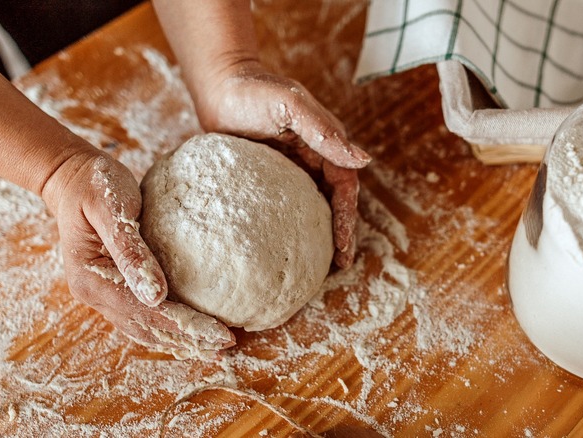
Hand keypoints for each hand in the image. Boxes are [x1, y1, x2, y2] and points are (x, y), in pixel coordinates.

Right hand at [42, 149, 234, 358]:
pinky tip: (191, 331)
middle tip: (226, 346)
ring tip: (213, 348)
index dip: (184, 325)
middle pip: (147, 328)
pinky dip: (167, 327)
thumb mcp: (111, 207)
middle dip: (187, 340)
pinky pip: (141, 316)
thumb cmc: (94, 184)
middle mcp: (94, 294)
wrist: (72, 178)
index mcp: (92, 278)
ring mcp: (101, 293)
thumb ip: (130, 250)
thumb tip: (156, 296)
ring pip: (143, 329)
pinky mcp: (112, 288)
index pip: (146, 312)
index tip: (220, 334)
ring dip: (179, 340)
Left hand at [194, 61, 370, 267]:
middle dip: (340, 232)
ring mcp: (291, 167)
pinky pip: (284, 204)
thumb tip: (363, 160)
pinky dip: (292, 225)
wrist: (219, 84)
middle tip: (339, 265)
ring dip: (320, 232)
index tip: (342, 247)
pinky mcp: (268, 175)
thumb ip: (324, 132)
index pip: (344, 186)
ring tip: (320, 264)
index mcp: (325, 142)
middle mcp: (313, 157)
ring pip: (312, 205)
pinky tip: (286, 245)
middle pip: (334, 201)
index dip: (346, 217)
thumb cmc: (254, 90)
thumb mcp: (291, 107)